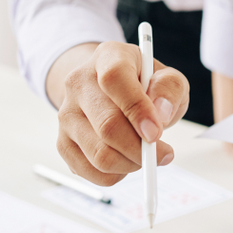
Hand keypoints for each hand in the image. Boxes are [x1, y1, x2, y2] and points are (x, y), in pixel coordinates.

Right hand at [46, 42, 189, 185]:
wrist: (110, 90)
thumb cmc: (144, 84)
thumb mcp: (166, 77)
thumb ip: (170, 89)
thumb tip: (161, 115)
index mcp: (108, 57)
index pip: (114, 79)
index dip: (137, 109)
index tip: (157, 133)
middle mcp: (79, 83)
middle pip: (107, 125)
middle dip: (141, 149)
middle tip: (163, 153)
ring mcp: (66, 114)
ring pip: (99, 155)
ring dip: (131, 164)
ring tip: (145, 155)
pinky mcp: (63, 142)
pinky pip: (89, 172)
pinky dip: (115, 176)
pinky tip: (126, 161)